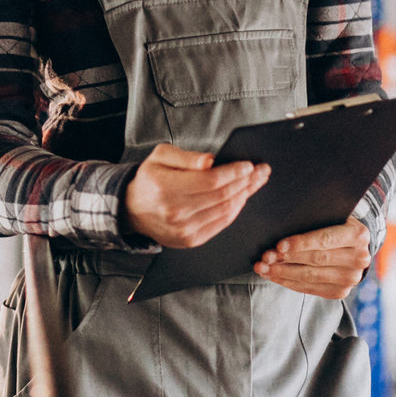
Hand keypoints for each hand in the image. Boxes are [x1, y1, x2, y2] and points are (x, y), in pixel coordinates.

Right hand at [125, 143, 269, 248]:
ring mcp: (184, 229)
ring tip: (256, 182)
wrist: (133, 210)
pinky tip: (242, 198)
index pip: (211, 180)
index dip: (234, 172)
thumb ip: (186, 157)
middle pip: (222, 195)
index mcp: (166, 187)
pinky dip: (235, 210)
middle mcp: (175, 211)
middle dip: (247, 181)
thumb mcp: (160, 156)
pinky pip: (221, 224)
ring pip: (226, 210)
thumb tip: (210, 161)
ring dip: (245, 195)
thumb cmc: (150, 179)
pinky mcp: (191, 240)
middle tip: (262, 171)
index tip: (249, 164)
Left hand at [254, 216, 370, 298]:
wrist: (351, 245)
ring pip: (311, 276)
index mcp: (358, 235)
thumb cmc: (333, 223)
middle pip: (316, 260)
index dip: (301, 243)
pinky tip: (273, 276)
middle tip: (264, 257)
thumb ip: (312, 217)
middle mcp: (359, 259)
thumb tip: (279, 224)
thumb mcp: (328, 214)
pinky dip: (288, 282)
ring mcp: (351, 278)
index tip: (279, 245)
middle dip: (286, 259)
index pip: (326, 240)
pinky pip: (309, 288)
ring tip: (262, 268)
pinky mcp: (340, 292)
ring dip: (282, 273)